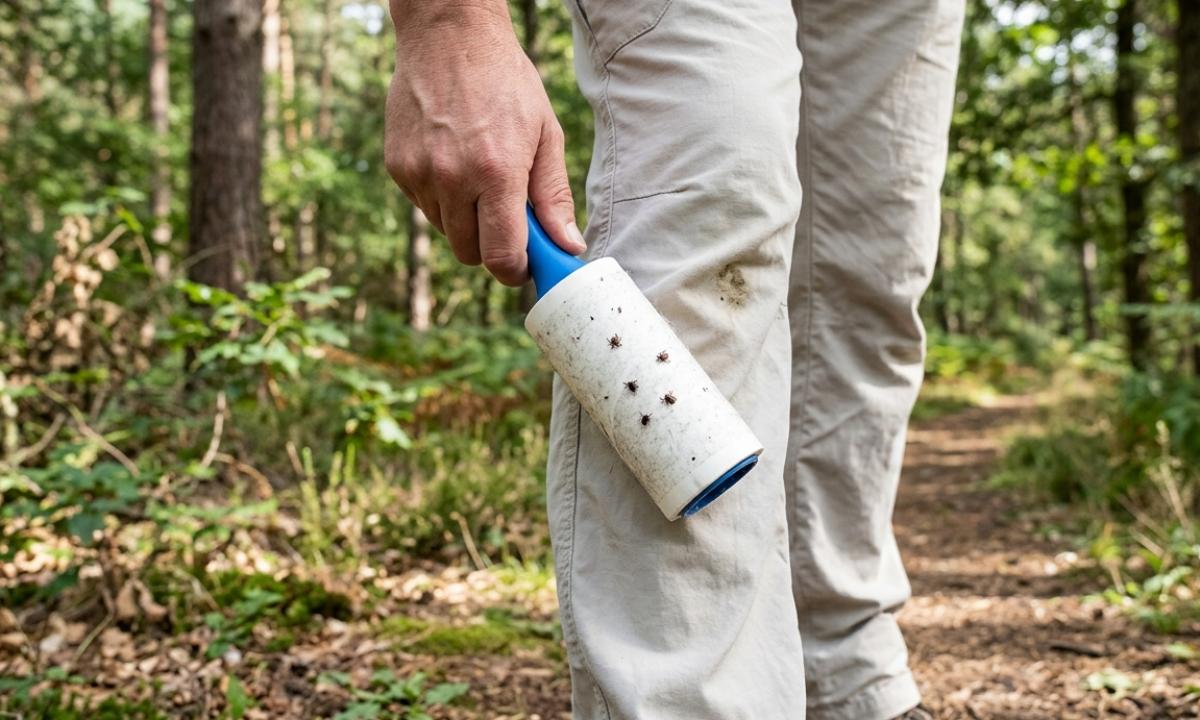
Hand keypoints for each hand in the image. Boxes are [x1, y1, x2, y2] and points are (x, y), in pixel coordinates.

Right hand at [385, 0, 585, 286]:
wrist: (449, 37)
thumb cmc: (507, 82)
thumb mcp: (546, 134)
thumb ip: (553, 196)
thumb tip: (568, 246)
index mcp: (496, 172)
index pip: (500, 256)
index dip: (515, 270)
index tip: (525, 264)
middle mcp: (453, 178)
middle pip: (470, 253)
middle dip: (492, 246)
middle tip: (508, 217)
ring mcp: (420, 174)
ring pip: (446, 232)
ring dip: (467, 221)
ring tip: (481, 177)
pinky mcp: (398, 167)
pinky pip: (425, 207)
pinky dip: (443, 199)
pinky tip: (455, 162)